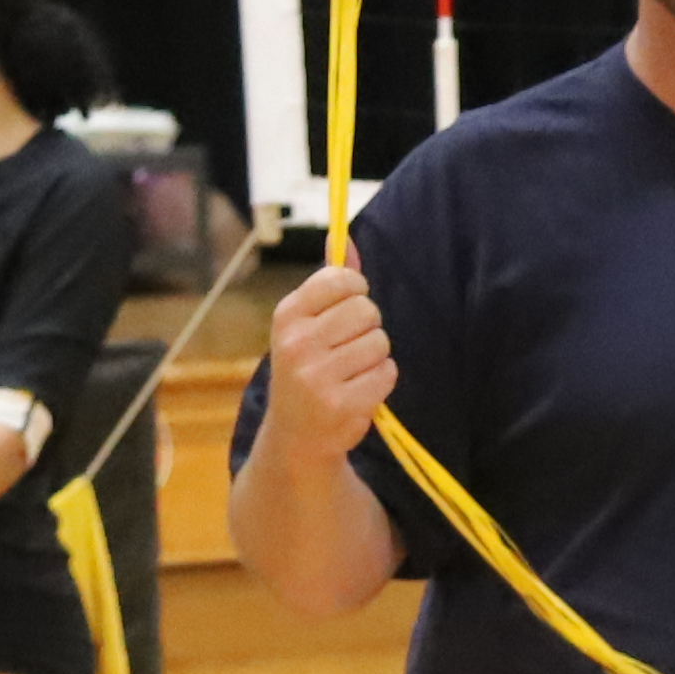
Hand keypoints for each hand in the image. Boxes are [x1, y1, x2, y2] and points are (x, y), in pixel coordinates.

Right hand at [261, 251, 393, 455]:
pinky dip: (381, 380)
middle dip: (368, 326)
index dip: (356, 290)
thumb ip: (329, 282)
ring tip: (352, 371)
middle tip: (348, 347)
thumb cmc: (307, 369)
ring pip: (380, 342)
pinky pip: (387, 373)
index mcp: (287, 316)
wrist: (296, 436)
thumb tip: (343, 238)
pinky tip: (359, 389)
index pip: (340, 278)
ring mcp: (318, 376)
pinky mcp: (342, 404)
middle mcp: (297, 343)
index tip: (348, 306)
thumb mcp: (305, 324)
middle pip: (367, 310)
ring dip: (375, 356)